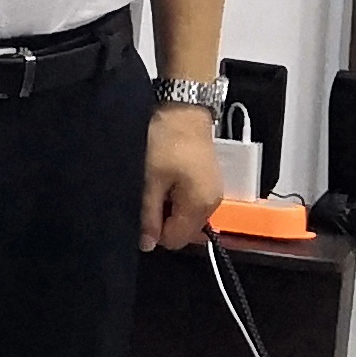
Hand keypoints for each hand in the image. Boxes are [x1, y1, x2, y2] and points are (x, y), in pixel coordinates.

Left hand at [143, 108, 226, 251]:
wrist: (183, 110)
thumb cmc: (164, 143)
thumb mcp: (150, 180)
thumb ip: (149, 215)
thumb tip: (147, 246)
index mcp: (200, 206)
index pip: (175, 240)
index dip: (154, 232)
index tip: (141, 212)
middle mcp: (213, 204)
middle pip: (183, 231)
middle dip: (162, 221)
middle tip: (147, 196)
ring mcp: (213, 193)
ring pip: (186, 217)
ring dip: (168, 209)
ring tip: (155, 186)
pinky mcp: (209, 183)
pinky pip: (190, 203)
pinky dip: (176, 198)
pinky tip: (165, 181)